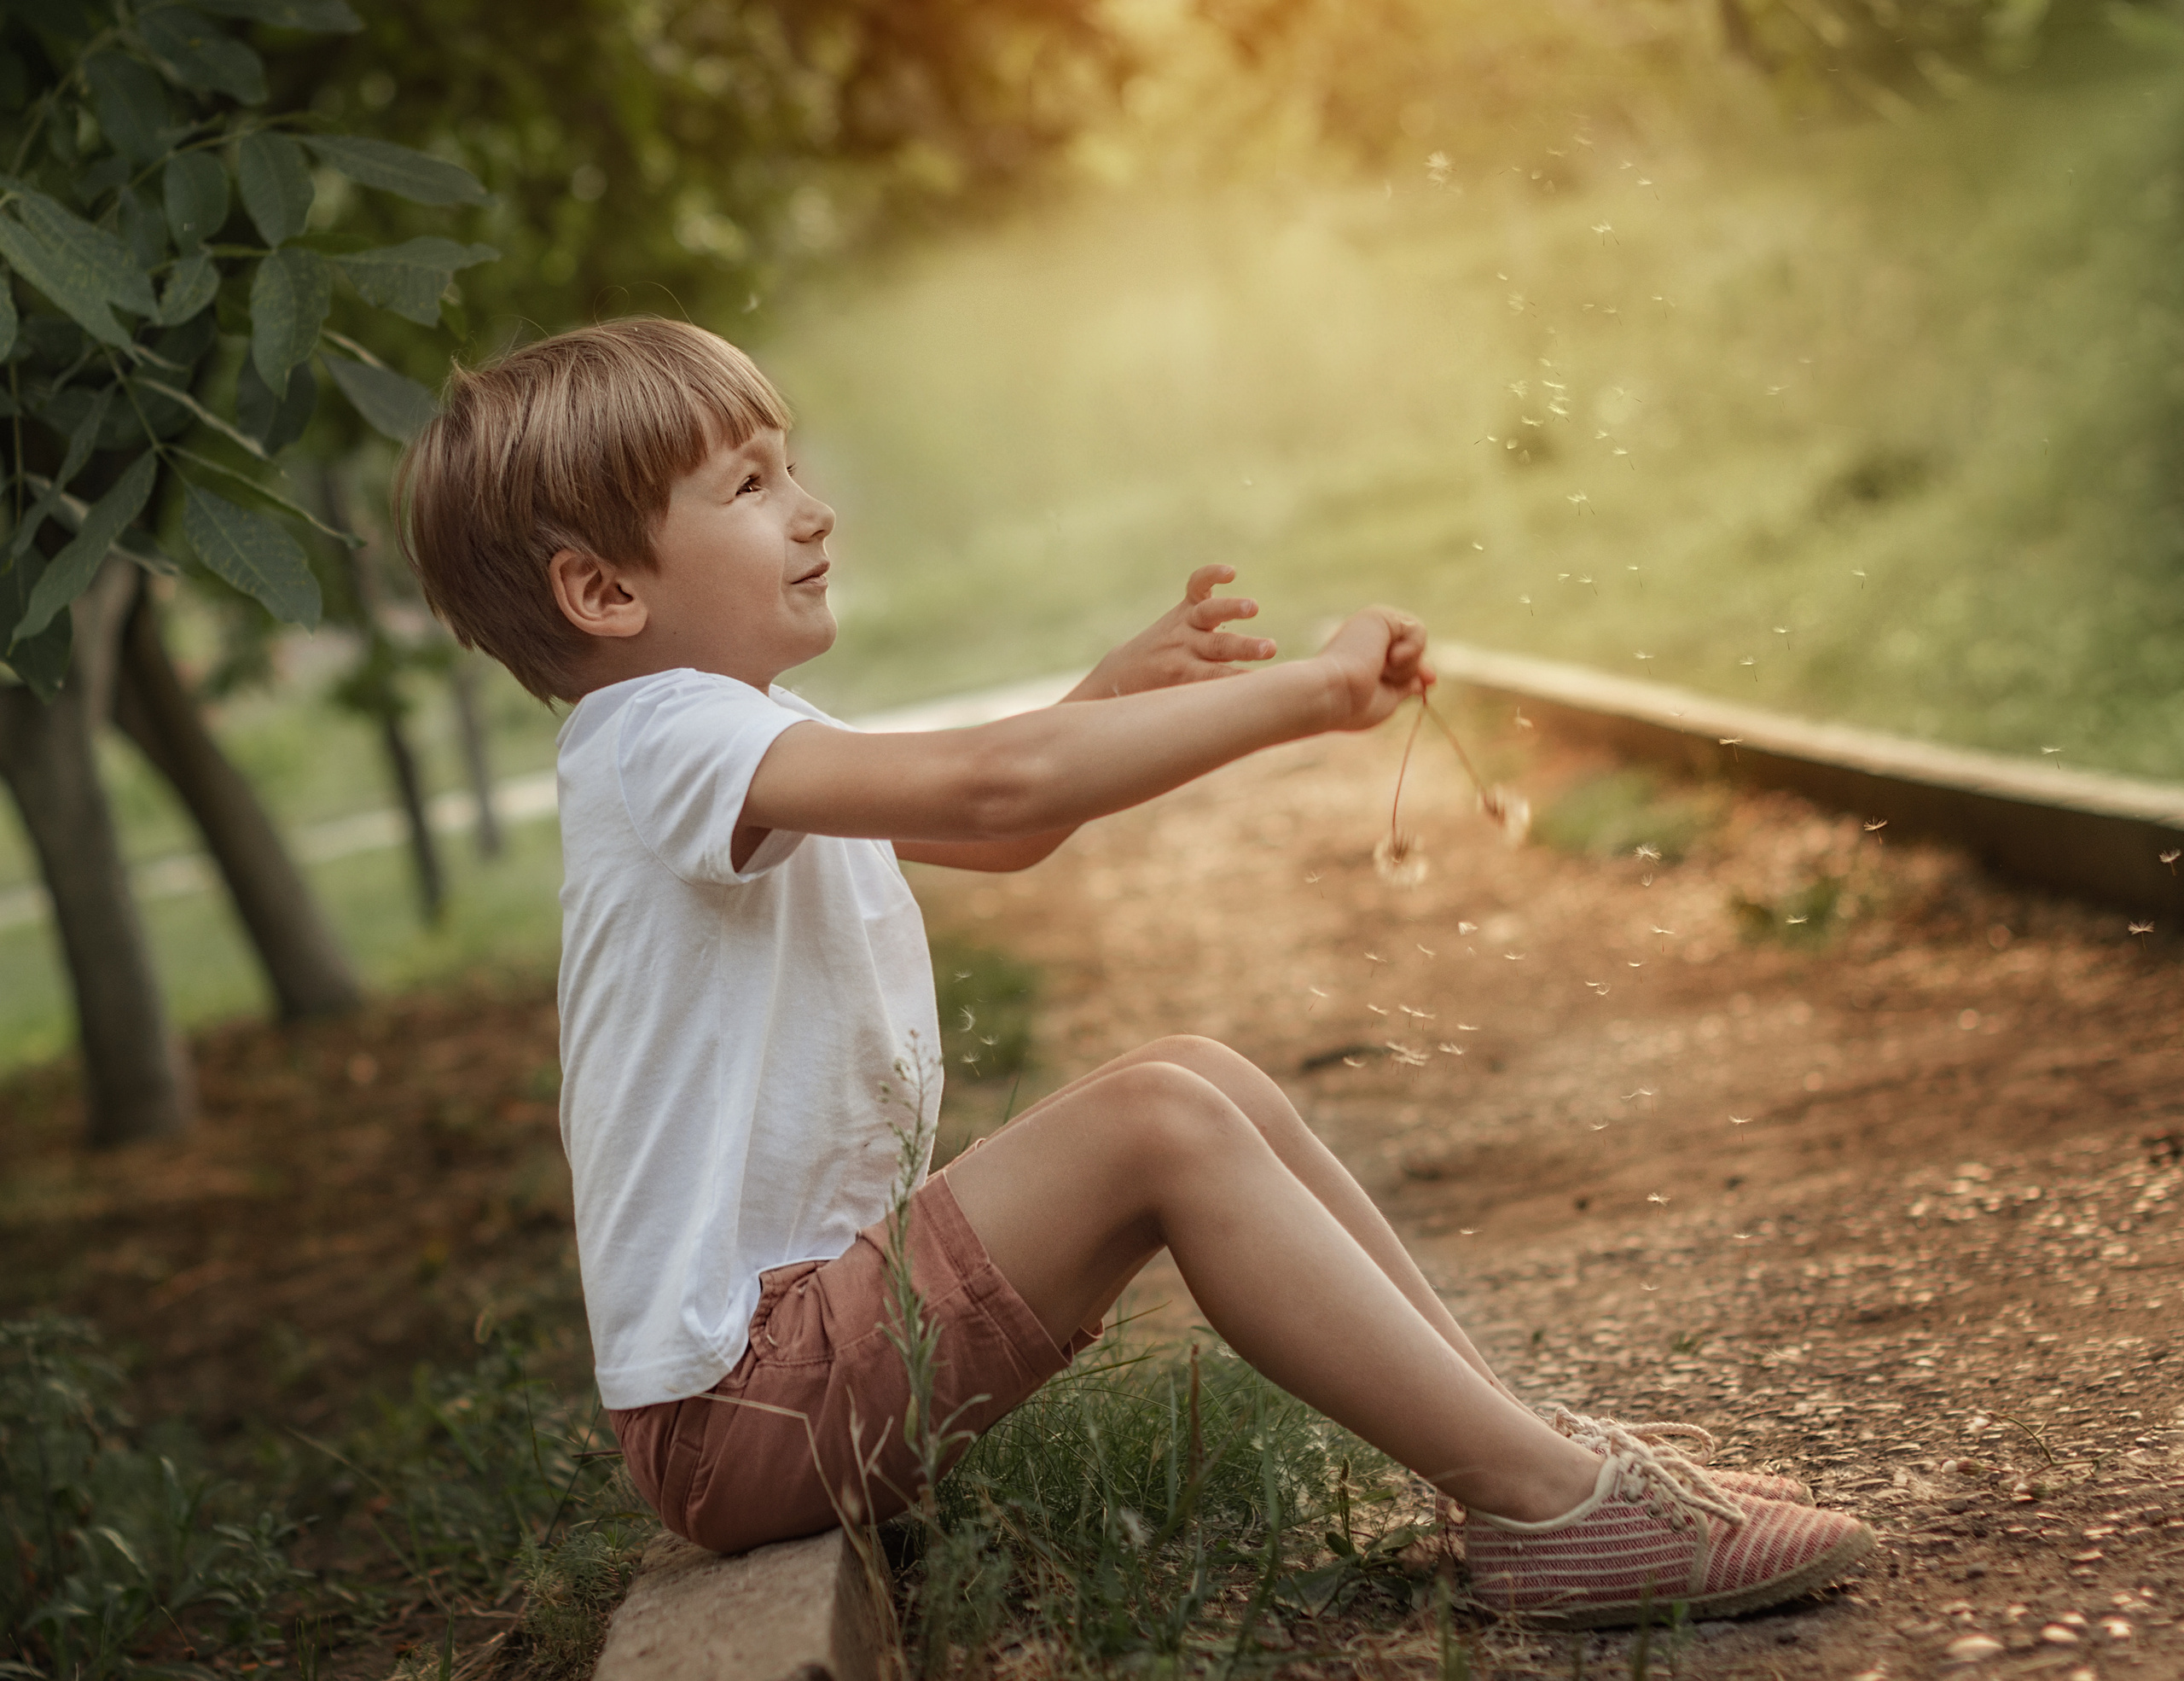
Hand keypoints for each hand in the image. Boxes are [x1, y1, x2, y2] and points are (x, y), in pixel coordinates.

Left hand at [1070, 565, 1276, 699]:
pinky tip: (1230, 572)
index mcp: (1184, 677)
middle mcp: (1184, 649)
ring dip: (1232, 610)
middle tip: (1270, 649)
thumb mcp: (1181, 710)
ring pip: (1209, 614)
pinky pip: (1198, 585)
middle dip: (1245, 647)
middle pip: (1218, 647)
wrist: (1121, 679)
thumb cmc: (1159, 702)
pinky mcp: (1184, 608)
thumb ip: (1207, 712)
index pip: (1217, 679)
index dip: (1241, 682)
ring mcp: (1183, 625)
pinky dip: (1212, 575)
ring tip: (1253, 608)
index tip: (1264, 685)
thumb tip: (1245, 729)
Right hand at [1315, 607, 1433, 731]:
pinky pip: (1417, 630)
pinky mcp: (1379, 616)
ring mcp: (1372, 626)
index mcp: (1364, 657)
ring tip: (1380, 671)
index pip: (1404, 660)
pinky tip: (1389, 658)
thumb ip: (1406, 687)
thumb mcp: (1387, 699)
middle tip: (1394, 679)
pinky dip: (1411, 649)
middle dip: (1412, 669)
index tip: (1430, 681)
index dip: (1418, 670)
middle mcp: (1367, 638)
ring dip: (1407, 665)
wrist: (1331, 694)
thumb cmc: (1351, 704)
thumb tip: (1428, 678)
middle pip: (1413, 651)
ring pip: (1416, 642)